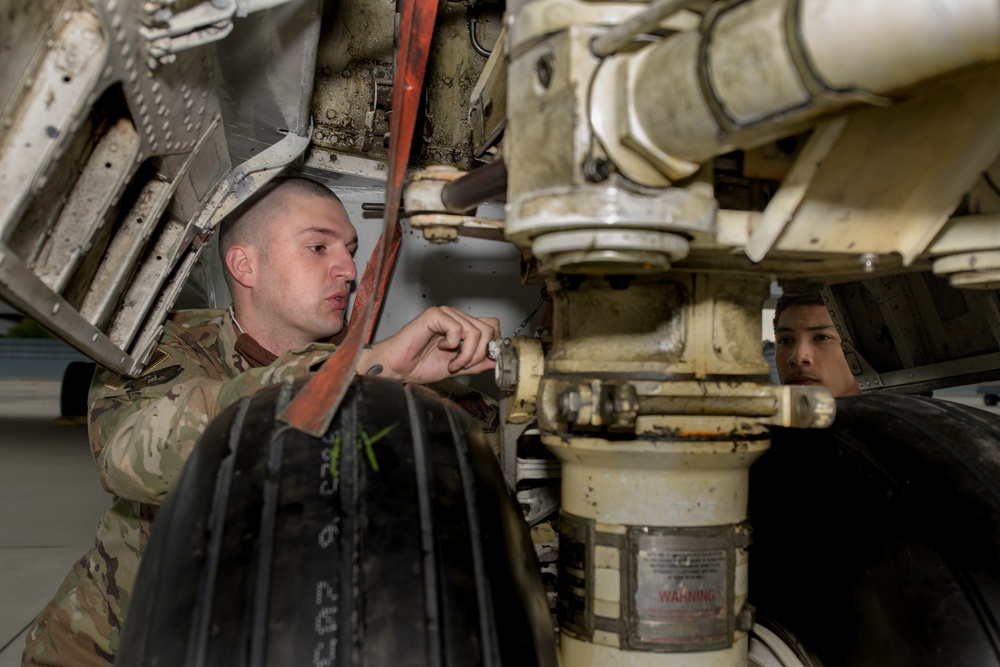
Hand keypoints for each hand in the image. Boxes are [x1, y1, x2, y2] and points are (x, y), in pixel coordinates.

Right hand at [357, 306, 499, 383]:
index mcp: (462, 327)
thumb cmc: (419, 365)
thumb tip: (494, 361)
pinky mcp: (434, 315)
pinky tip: (441, 348)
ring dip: (465, 354)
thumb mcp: (456, 368)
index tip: (483, 361)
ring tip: (451, 363)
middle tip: (462, 365)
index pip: (492, 325)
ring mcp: (446, 315)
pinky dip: (453, 345)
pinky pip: (458, 329)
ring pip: (475, 331)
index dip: (493, 343)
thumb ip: (475, 363)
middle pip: (488, 329)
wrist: (398, 367)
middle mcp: (456, 318)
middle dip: (478, 354)